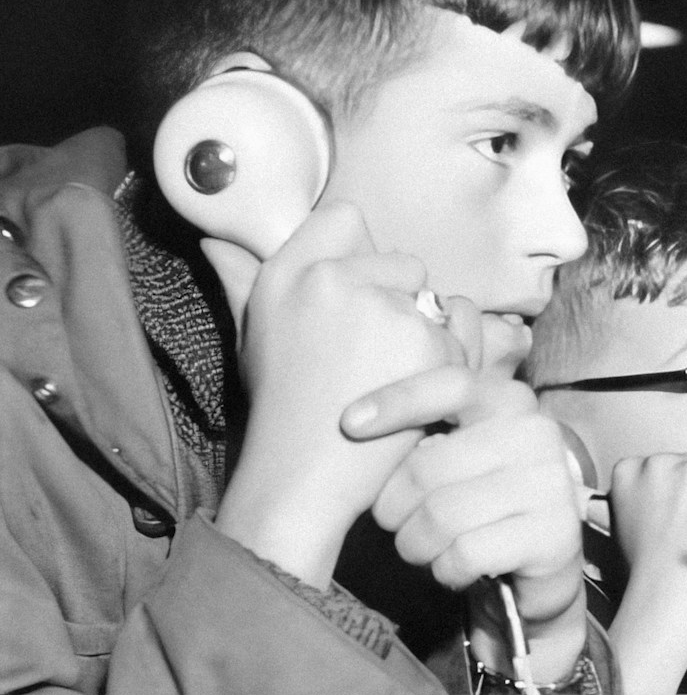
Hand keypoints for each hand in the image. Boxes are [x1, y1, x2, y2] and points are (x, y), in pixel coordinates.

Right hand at [212, 203, 465, 585]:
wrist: (303, 475)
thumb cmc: (281, 411)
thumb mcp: (255, 337)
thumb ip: (243, 280)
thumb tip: (215, 238)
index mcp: (289, 273)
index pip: (346, 219)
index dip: (363, 255)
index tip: (361, 295)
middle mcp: (332, 280)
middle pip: (404, 261)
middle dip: (403, 302)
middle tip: (375, 356)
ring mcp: (384, 307)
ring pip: (437, 301)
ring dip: (431, 335)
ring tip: (392, 381)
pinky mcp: (426, 341)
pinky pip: (462, 337)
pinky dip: (452, 367)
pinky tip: (418, 396)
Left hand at [346, 368, 588, 683]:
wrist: (544, 560)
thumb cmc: (481, 501)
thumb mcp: (457, 454)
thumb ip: (422, 435)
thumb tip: (356, 430)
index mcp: (510, 401)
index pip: (451, 386)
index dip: (397, 401)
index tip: (349, 424)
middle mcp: (536, 434)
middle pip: (427, 467)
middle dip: (393, 508)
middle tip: (396, 523)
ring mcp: (549, 484)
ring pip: (441, 516)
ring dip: (415, 544)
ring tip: (424, 548)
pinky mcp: (552, 535)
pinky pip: (466, 553)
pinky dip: (446, 569)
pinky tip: (457, 567)